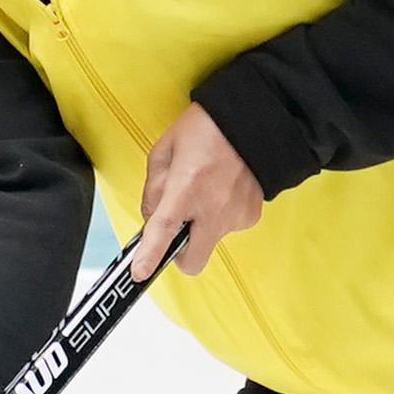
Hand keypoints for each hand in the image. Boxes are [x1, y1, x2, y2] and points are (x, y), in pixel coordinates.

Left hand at [129, 103, 265, 280]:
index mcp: (186, 187)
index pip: (164, 230)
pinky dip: (218, 214)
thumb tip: (151, 217)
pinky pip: (226, 227)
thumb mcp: (165, 151)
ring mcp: (235, 215)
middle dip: (179, 255)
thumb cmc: (207, 128)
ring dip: (200, 224)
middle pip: (192, 260)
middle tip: (175, 231)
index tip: (140, 273)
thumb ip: (153, 188)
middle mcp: (213, 207)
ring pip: (208, 239)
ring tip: (204, 189)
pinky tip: (221, 189)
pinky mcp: (251, 216)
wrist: (253, 120)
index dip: (150, 255)